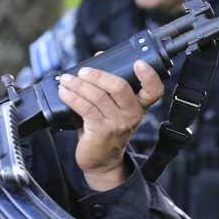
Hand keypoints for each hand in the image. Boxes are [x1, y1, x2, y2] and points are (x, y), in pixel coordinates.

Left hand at [57, 60, 164, 190]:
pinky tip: (64, 92)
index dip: (149, 76)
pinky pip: (85, 108)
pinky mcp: (101, 131)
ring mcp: (117, 124)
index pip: (154, 90)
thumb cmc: (107, 130)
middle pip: (120, 87)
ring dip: (79, 85)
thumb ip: (108, 84)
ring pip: (98, 96)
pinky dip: (72, 97)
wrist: (102, 161)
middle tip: (83, 71)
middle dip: (98, 75)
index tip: (139, 63)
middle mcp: (132, 114)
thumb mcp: (114, 108)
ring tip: (66, 79)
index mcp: (139, 106)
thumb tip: (99, 57)